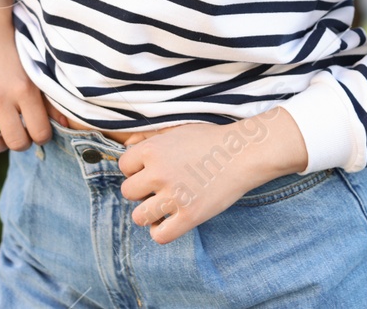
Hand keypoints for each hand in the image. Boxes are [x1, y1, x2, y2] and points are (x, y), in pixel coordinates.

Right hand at [0, 0, 52, 154]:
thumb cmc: (14, 49)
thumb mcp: (35, 69)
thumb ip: (50, 99)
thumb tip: (66, 126)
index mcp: (24, 87)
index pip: (40, 133)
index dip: (41, 136)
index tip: (37, 129)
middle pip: (16, 142)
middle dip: (21, 142)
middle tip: (19, 132)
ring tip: (0, 135)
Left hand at [116, 106, 310, 244]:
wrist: (242, 153)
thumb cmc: (210, 141)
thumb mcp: (176, 130)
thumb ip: (149, 138)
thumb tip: (126, 147)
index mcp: (153, 150)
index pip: (124, 167)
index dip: (136, 170)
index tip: (152, 171)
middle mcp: (159, 173)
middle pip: (128, 192)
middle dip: (142, 191)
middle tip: (161, 187)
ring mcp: (174, 196)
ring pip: (139, 216)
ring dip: (148, 213)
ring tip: (163, 206)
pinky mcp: (190, 216)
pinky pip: (160, 235)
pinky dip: (160, 231)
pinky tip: (169, 221)